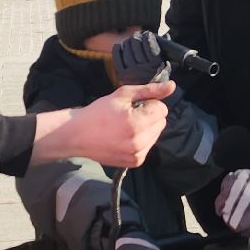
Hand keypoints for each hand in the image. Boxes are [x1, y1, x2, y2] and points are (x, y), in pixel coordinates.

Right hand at [56, 83, 174, 167]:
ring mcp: (137, 155)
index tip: (134, 105)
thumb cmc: (98, 112)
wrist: (77, 135)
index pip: (162, 110)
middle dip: (149, 116)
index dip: (149, 103)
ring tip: (125, 126)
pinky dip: (141, 140)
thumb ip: (150, 90)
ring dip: (146, 128)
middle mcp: (139, 142)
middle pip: (161, 122)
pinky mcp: (134, 162)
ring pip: (156, 135)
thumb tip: (172, 86)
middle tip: (128, 115)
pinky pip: (148, 146)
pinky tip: (124, 137)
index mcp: (137, 124)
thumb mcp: (123, 95)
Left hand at [111, 30, 169, 86]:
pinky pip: (118, 59)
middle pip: (136, 45)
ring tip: (130, 41)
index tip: (147, 34)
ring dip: (128, 43)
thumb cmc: (159, 79)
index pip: (148, 44)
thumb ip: (166, 51)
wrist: (150, 97)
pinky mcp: (123, 75)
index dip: (147, 37)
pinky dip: (117, 51)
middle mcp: (143, 68)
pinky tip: (119, 46)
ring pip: (127, 51)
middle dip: (136, 38)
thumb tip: (164, 36)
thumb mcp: (166, 65)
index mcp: (155, 64)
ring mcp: (132, 72)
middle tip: (137, 36)